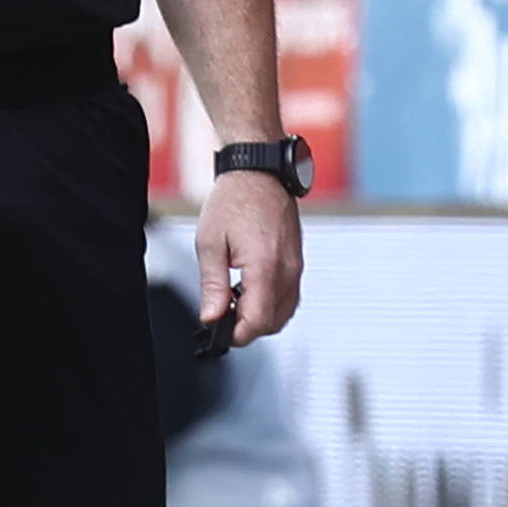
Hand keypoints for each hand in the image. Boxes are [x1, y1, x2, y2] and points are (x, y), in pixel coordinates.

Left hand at [197, 167, 301, 346]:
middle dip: (247, 327)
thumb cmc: (233, 201)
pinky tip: (250, 289)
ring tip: (234, 299)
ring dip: (260, 316)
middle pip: (273, 323)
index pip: (257, 321)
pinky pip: (289, 296)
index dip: (236, 334)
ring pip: (284, 312)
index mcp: (265, 266)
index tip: (219, 331)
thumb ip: (212, 285)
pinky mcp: (297, 261)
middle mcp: (287, 269)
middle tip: (222, 314)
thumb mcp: (210, 243)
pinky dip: (271, 302)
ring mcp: (296, 265)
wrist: (259, 172)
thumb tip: (211, 318)